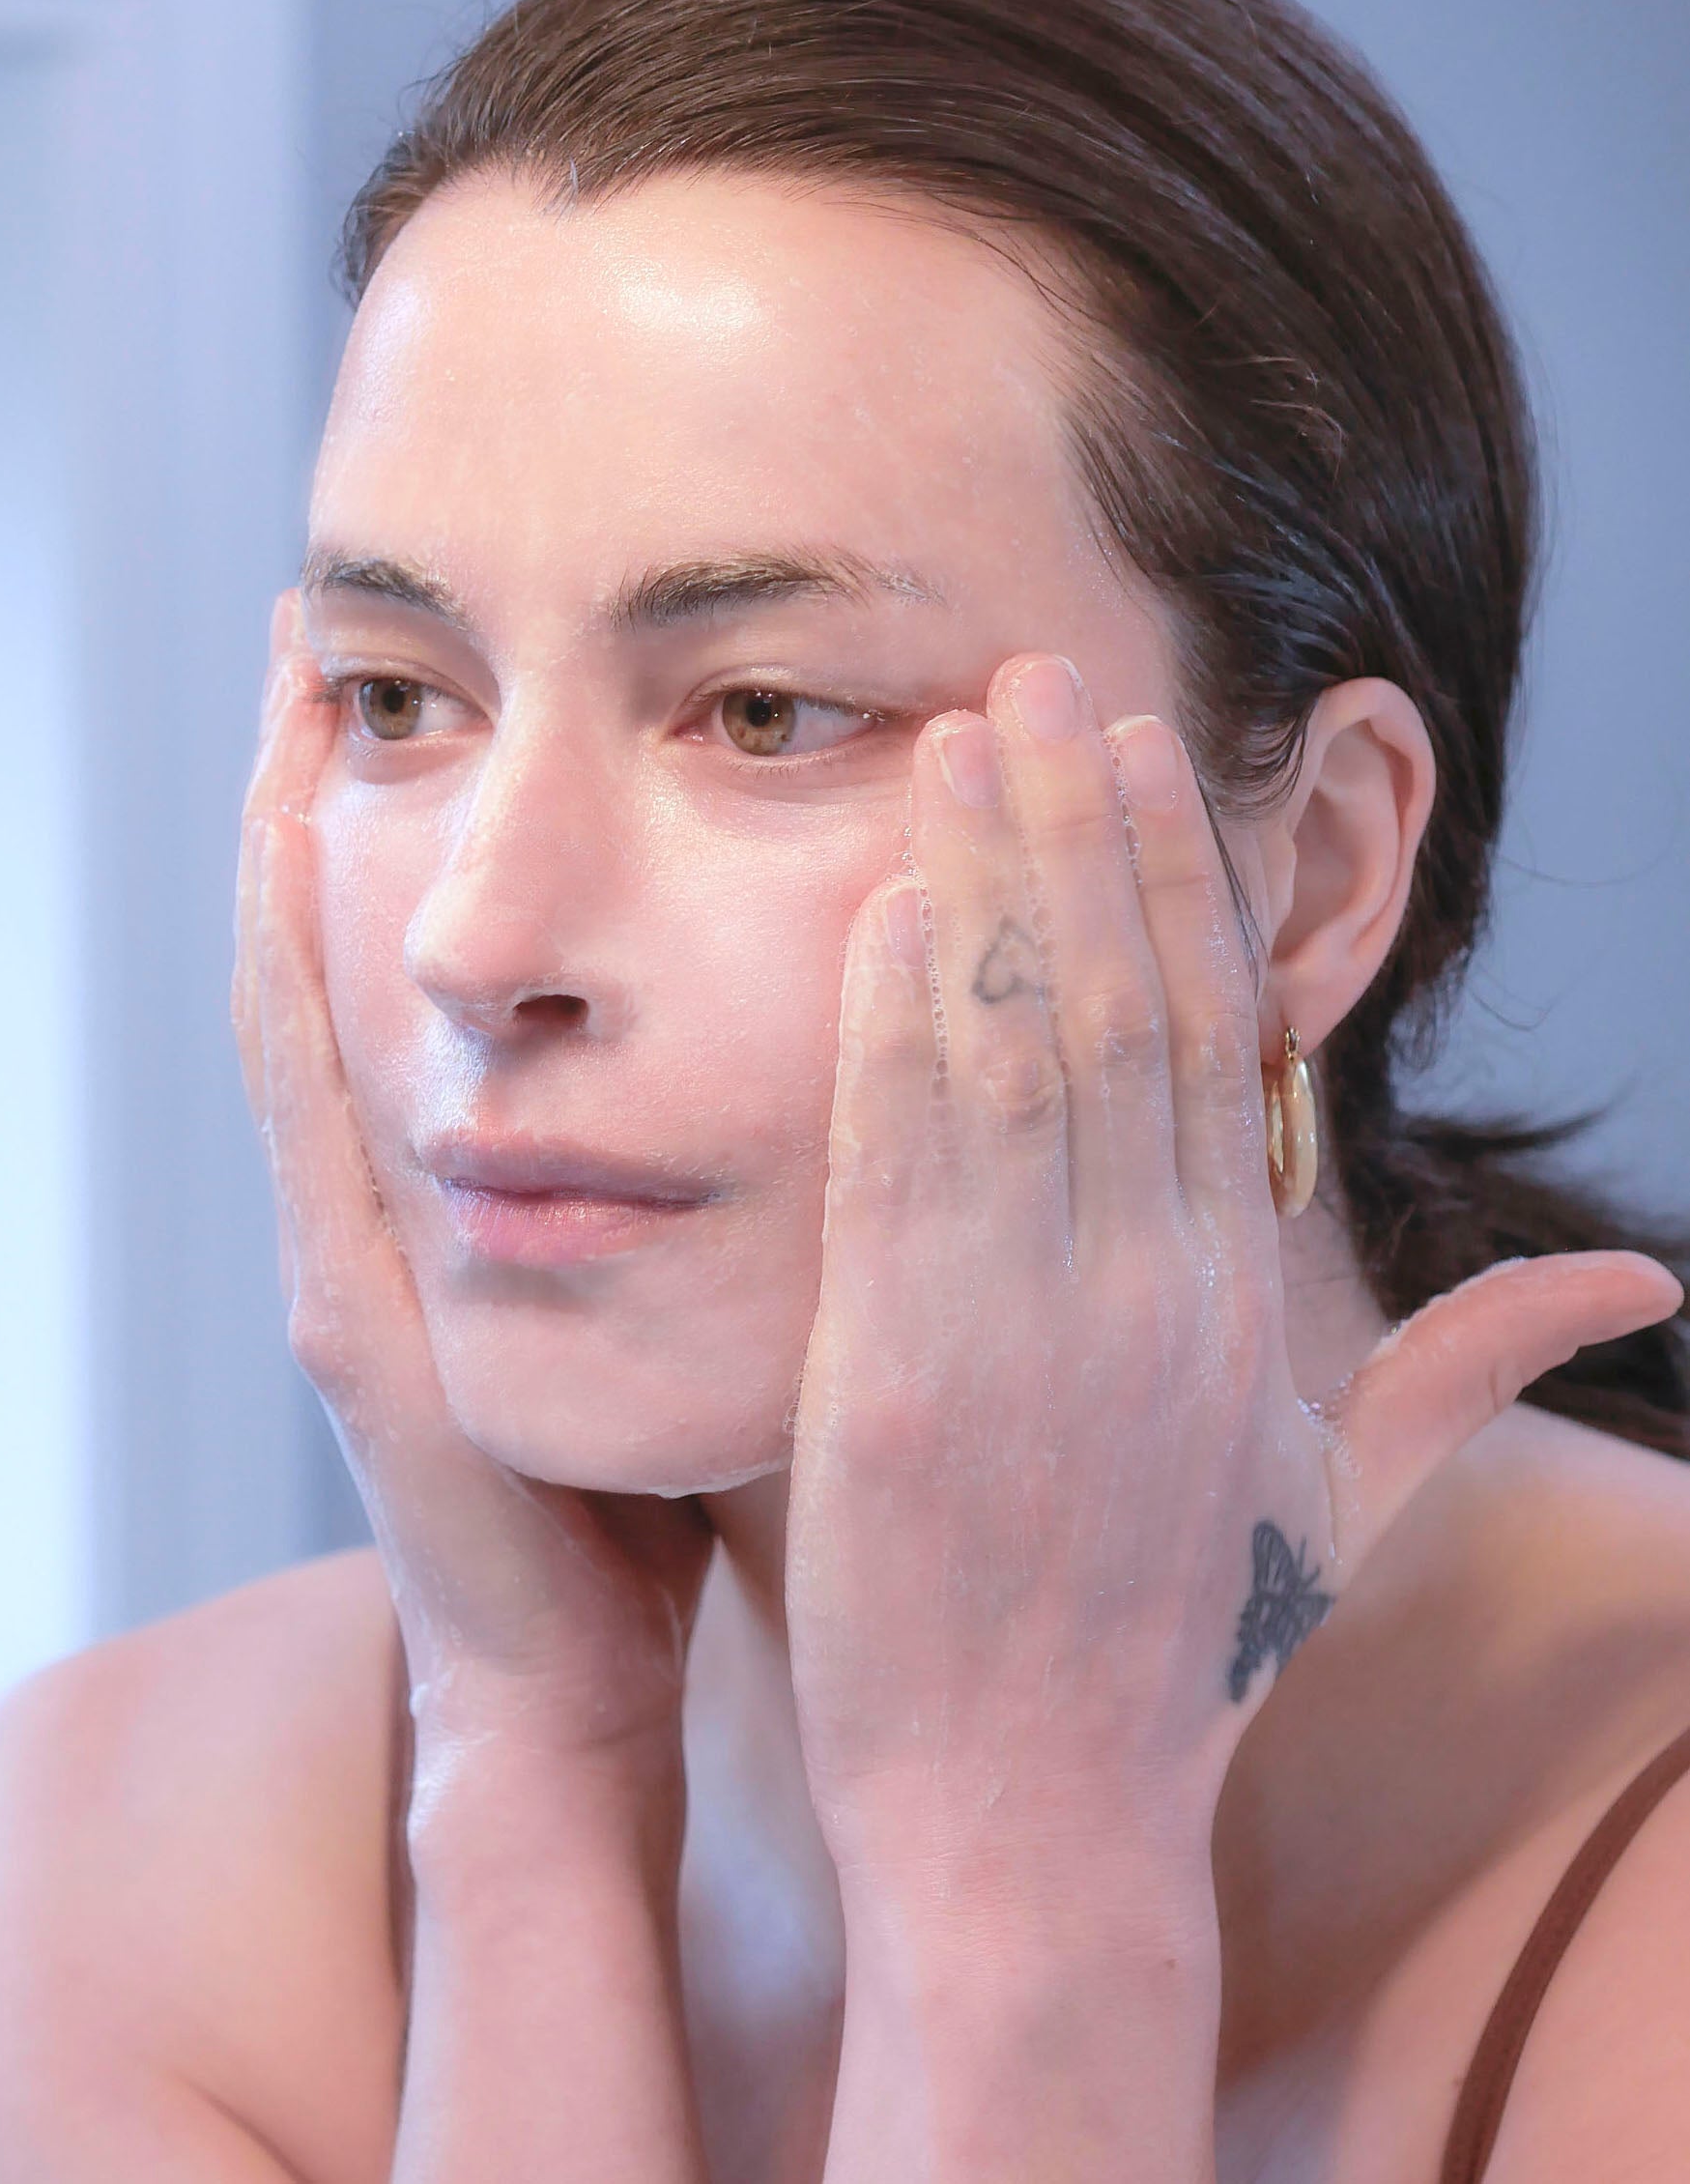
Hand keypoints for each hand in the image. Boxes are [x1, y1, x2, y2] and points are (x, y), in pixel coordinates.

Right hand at [233, 591, 713, 1757]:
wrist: (581, 1671)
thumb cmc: (666, 1459)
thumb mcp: (694, 1273)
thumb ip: (720, 1151)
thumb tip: (855, 1011)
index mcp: (491, 1182)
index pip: (462, 965)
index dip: (441, 825)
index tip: (453, 672)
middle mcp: (405, 1196)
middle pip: (347, 952)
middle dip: (331, 790)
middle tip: (321, 626)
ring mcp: (360, 1251)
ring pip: (303, 1003)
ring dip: (291, 844)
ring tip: (296, 681)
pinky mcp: (357, 1319)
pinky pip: (306, 1115)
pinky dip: (288, 979)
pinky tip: (296, 855)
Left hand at [783, 650, 1682, 1884]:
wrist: (1042, 1821)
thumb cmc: (1186, 1648)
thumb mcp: (1345, 1496)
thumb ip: (1471, 1365)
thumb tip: (1649, 1284)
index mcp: (1245, 1297)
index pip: (1219, 1039)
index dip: (1181, 878)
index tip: (1143, 753)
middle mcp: (1153, 1288)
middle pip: (1121, 1007)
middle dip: (1082, 826)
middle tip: (1039, 675)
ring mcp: (1028, 1329)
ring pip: (1016, 1053)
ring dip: (984, 882)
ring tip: (954, 743)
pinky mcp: (904, 1376)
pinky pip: (907, 1163)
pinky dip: (895, 1028)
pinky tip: (884, 913)